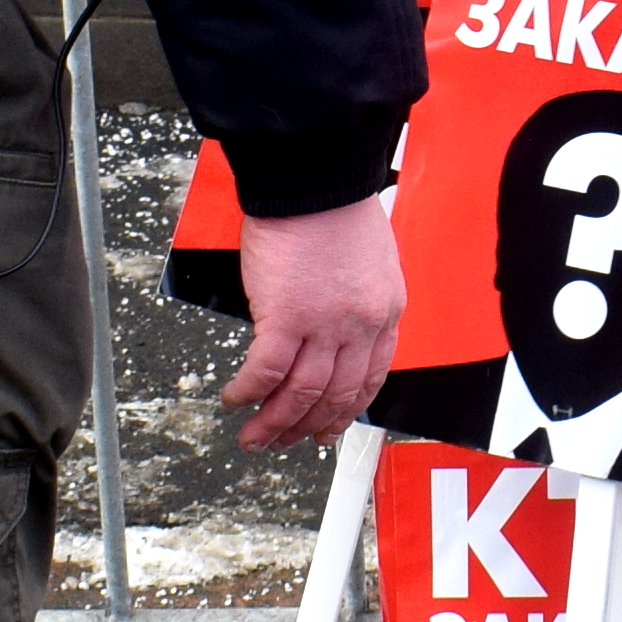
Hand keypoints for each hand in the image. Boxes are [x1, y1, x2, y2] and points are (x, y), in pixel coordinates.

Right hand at [223, 193, 404, 452]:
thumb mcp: (370, 260)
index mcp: (385, 311)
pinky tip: (235, 398)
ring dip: (275, 424)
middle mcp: (360, 325)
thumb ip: (357, 299)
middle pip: (336, 396)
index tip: (328, 426)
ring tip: (254, 438)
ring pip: (301, 394)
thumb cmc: (334, 206)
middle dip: (307, 428)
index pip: (371, 377)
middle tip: (285, 442)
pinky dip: (249, 391)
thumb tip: (331, 327)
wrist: (315, 178)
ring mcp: (325, 325)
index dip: (347, 410)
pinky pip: (265, 371)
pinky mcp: (285, 317)